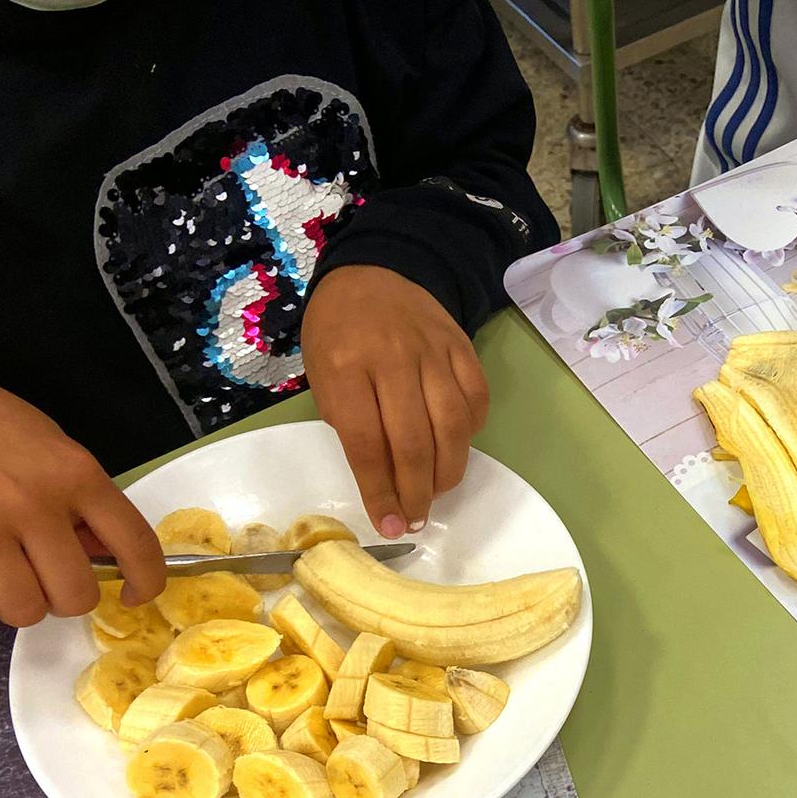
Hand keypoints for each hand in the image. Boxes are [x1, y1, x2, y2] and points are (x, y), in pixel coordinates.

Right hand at [0, 348, 165, 629]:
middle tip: (37, 574)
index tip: (133, 597)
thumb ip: (79, 497)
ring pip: (21, 611)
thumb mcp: (47, 442)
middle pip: (74, 596)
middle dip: (60, 597)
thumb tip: (107, 555)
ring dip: (9, 605)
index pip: (136, 544)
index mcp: (76, 474)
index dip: (146, 584)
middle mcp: (34, 501)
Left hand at [301, 265, 489, 536]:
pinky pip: (476, 401)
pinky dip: (470, 434)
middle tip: (414, 519)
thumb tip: (383, 479)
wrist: (371, 272)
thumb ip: (348, 422)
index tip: (388, 525)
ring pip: (453, 426)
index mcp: (346, 367)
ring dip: (447, 472)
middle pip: (415, 442)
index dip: (380, 492)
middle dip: (416, 492)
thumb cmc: (336, 332)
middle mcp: (393, 358)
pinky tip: (453, 448)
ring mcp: (433, 351)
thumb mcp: (320, 376)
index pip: (367, 443)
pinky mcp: (462, 347)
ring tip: (435, 492)